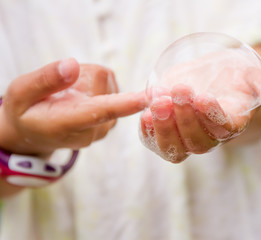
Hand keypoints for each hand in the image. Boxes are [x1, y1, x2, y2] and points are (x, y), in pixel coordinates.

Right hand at [0, 58, 145, 155]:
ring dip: (88, 82)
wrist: (32, 134)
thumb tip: (73, 66)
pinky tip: (78, 99)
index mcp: (66, 123)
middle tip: (59, 88)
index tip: (148, 97)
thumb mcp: (21, 92)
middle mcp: (91, 130)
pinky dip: (95, 88)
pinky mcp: (109, 122)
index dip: (124, 103)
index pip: (100, 111)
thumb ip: (45, 80)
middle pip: (102, 83)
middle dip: (83, 75)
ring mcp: (102, 128)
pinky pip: (109, 89)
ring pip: (107, 84)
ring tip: (67, 96)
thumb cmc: (24, 111)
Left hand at [140, 50, 260, 162]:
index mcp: (232, 125)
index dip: (212, 116)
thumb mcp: (255, 74)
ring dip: (165, 129)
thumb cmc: (235, 76)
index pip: (224, 129)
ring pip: (176, 149)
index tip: (202, 96)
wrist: (213, 77)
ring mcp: (187, 138)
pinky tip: (144, 114)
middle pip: (198, 143)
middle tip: (179, 91)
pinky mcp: (168, 132)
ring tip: (158, 102)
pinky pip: (157, 143)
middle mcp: (210, 137)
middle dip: (186, 118)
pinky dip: (149, 133)